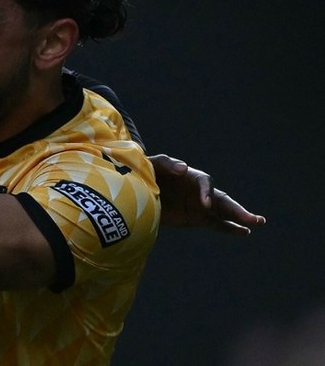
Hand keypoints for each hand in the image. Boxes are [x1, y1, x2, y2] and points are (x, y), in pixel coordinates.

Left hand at [151, 154, 265, 234]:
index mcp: (192, 177)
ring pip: (224, 213)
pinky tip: (244, 232)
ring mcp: (199, 206)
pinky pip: (216, 224)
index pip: (206, 182)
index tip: (205, 204)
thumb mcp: (155, 163)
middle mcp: (200, 192)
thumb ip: (168, 163)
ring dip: (240, 218)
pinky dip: (229, 228)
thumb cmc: (148, 173)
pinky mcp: (195, 219)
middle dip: (237, 209)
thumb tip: (184, 168)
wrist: (139, 192)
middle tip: (254, 218)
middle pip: (222, 200)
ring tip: (257, 222)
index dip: (207, 192)